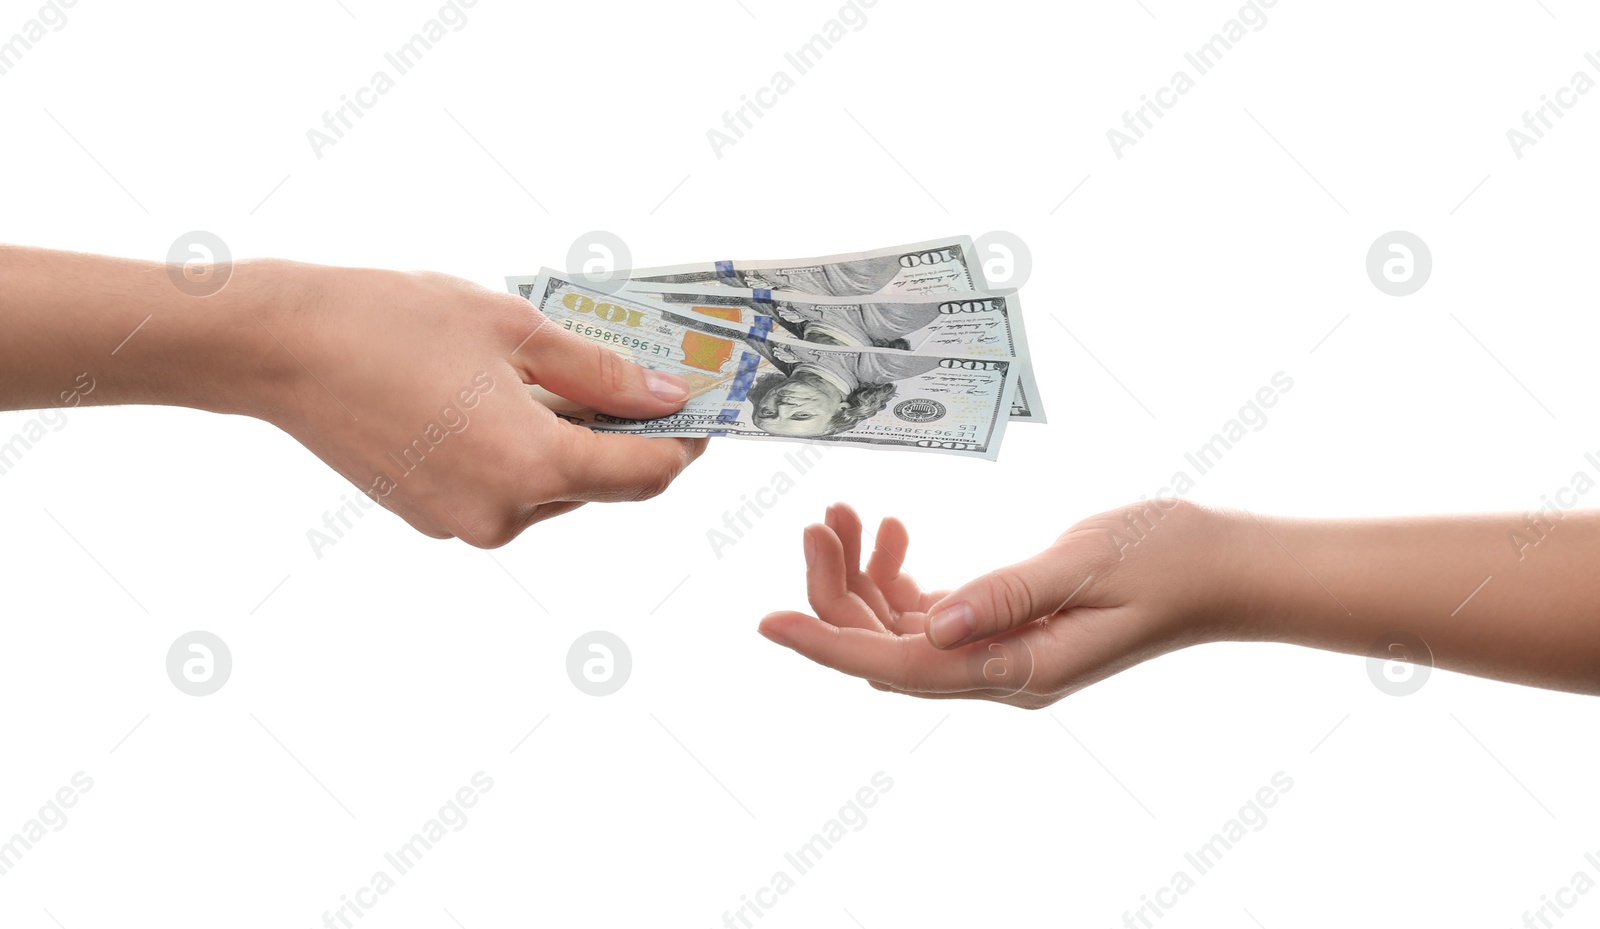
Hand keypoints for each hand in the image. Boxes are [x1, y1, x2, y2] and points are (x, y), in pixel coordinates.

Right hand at [245, 261, 707, 545]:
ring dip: (575, 441)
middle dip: (629, 434)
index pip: (647, 476)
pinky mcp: (431, 517)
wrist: (277, 346)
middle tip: (645, 374)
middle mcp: (502, 516)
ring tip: (566, 373)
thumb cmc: (392, 321)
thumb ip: (603, 372)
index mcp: (531, 469)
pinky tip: (511, 395)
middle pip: (603, 486)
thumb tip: (668, 396)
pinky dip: (525, 450)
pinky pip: (507, 490)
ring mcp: (462, 524)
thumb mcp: (515, 330)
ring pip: (555, 490)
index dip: (685, 442)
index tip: (703, 407)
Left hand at [758, 501, 1227, 707]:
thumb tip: (932, 624)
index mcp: (1017, 669)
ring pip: (901, 632)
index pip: (897, 665)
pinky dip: (901, 578)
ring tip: (851, 513)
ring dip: (865, 579)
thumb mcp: (1086, 564)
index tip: (769, 621)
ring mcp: (1003, 655)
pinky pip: (931, 618)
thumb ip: (1008, 594)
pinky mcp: (1008, 630)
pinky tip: (897, 535)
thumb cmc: (1166, 559)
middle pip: (886, 649)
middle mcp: (1000, 674)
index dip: (827, 644)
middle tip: (821, 518)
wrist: (1222, 570)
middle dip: (838, 590)